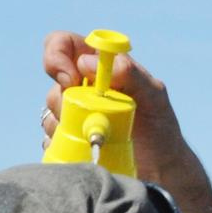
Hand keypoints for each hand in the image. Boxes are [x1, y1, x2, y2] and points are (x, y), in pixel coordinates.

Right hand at [39, 31, 198, 185]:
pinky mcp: (69, 139)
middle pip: (54, 83)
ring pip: (50, 112)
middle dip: (64, 100)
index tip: (70, 80)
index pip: (62, 44)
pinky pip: (51, 138)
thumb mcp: (154, 96)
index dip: (56, 56)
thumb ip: (129, 72)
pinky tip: (86, 149)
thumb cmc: (160, 127)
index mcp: (101, 66)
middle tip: (89, 116)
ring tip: (97, 136)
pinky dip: (63, 145)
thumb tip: (86, 63)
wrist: (161, 169)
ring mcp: (74, 114)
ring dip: (66, 125)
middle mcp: (83, 87)